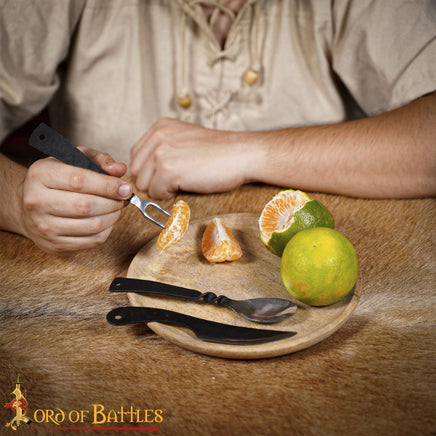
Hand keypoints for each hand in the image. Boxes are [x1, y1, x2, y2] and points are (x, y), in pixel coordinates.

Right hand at [19, 148, 131, 255]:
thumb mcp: (74, 159)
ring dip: (113, 216)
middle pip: (86, 206)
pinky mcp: (55, 245)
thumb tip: (119, 169)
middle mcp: (37, 202)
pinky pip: (92, 241)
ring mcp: (44, 226)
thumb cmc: (57, 179)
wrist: (28, 206)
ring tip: (116, 207)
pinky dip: (106, 230)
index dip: (108, 185)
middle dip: (113, 202)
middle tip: (123, 198)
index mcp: (41, 175)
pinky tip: (106, 220)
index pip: (79, 181)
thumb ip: (99, 160)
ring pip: (92, 225)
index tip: (126, 188)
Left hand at [129, 117, 261, 198]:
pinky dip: (168, 196)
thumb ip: (164, 149)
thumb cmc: (220, 152)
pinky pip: (155, 193)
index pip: (136, 155)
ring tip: (182, 183)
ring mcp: (161, 153)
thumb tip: (146, 174)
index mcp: (160, 126)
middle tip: (173, 183)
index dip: (148, 171)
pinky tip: (185, 187)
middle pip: (136, 170)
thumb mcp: (186, 140)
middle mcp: (158, 136)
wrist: (242, 154)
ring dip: (160, 190)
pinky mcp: (168, 170)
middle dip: (151, 182)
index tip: (163, 176)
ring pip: (143, 184)